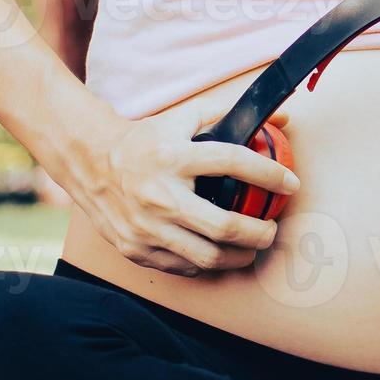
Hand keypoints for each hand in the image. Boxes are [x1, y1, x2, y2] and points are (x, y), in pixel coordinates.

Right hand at [63, 111, 299, 275]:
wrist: (88, 162)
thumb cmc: (144, 141)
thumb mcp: (182, 118)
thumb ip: (229, 113)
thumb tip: (283, 120)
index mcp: (173, 157)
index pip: (233, 162)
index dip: (270, 174)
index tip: (291, 184)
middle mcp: (160, 194)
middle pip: (225, 226)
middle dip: (260, 233)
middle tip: (271, 230)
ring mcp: (146, 226)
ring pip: (207, 256)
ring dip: (240, 256)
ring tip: (251, 248)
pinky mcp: (136, 248)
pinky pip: (182, 266)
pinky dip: (206, 263)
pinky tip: (216, 253)